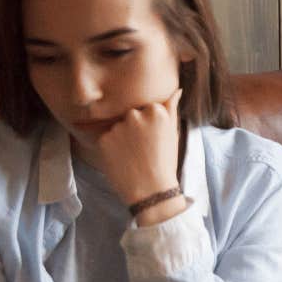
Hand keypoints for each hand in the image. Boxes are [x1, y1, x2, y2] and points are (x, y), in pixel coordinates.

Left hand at [97, 89, 183, 224]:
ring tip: (133, 156)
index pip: (146, 108)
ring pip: (117, 126)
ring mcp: (118, 127)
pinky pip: (106, 138)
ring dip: (121, 137)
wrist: (151, 190)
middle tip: (143, 148)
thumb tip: (177, 90)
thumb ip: (171, 108)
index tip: (153, 139)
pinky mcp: (104, 139)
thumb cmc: (165, 162)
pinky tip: (122, 160)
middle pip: (130, 115)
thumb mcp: (173, 133)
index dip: (148, 124)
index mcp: (156, 111)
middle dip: (134, 128)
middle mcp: (136, 115)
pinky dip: (111, 148)